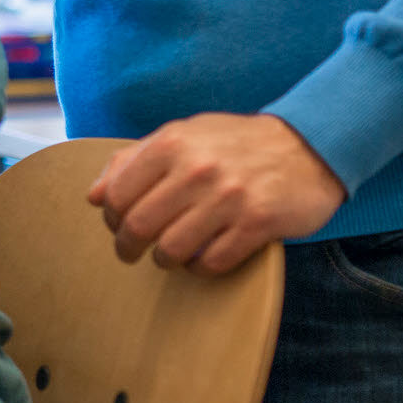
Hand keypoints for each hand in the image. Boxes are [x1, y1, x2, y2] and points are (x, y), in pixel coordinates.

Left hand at [87, 113, 347, 274]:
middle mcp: (196, 169)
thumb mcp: (182, 136)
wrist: (308, 145)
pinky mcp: (257, 224)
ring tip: (168, 256)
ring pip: (171, 249)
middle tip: (130, 253)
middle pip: (139, 226)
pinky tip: (201, 258)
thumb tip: (94, 195)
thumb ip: (133, 160)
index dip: (110, 217)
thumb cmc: (234, 144)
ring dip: (164, 260)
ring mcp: (228, 198)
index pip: (117, 194)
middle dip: (127, 247)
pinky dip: (199, 267)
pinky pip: (211, 262)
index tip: (117, 225)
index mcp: (172, 143)